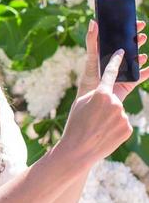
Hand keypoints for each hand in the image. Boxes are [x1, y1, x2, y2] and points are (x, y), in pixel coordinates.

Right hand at [63, 48, 134, 164]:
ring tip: (96, 129)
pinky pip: (122, 124)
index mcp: (101, 93)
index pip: (111, 72)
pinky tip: (104, 135)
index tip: (122, 52)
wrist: (77, 151)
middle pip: (113, 99)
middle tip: (93, 119)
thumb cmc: (75, 124)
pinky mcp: (127, 128)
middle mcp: (115, 102)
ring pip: (118, 112)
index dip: (116, 61)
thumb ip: (96, 94)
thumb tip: (108, 93)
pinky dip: (114, 129)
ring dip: (109, 119)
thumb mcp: (81, 103)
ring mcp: (123, 116)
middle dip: (104, 107)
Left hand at [76, 17, 148, 102]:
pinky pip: (140, 77)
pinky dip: (146, 72)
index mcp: (106, 54)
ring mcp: (123, 72)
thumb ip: (92, 41)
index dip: (127, 29)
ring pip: (135, 61)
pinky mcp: (128, 84)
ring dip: (140, 56)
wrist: (92, 104)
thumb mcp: (91, 59)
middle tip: (142, 34)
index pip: (117, 38)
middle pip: (129, 48)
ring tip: (142, 54)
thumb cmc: (88, 81)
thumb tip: (93, 21)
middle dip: (136, 40)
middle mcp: (116, 62)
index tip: (135, 21)